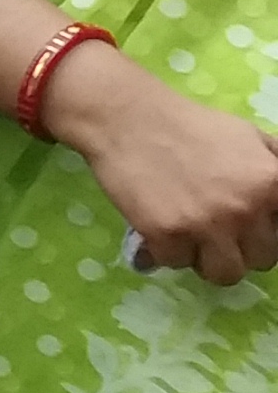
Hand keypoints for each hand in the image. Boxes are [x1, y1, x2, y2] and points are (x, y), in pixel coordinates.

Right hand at [48, 42, 277, 284]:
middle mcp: (245, 209)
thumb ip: (277, 169)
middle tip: (216, 222)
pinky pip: (177, 264)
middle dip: (240, 245)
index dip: (268, 230)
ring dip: (208, 257)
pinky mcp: (165, 235)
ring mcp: (205, 225)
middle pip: (261, 260)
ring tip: (191, 231)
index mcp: (272, 184)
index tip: (251, 223)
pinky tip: (160, 221)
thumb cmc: (192, 126)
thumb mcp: (251, 138)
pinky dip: (167, 249)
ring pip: (224, 274)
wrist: (129, 118)